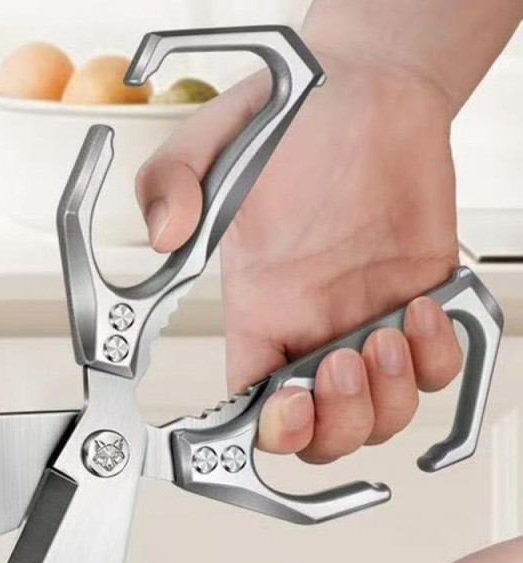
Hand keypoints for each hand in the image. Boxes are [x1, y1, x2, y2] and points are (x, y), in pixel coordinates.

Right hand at [136, 48, 462, 462]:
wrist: (366, 88)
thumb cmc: (289, 119)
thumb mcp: (211, 141)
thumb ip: (169, 183)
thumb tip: (161, 234)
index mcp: (257, 311)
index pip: (252, 405)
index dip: (270, 429)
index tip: (287, 405)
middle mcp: (311, 327)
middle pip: (322, 436)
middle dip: (337, 424)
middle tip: (343, 362)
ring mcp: (368, 319)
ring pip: (382, 417)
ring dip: (388, 398)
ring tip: (384, 335)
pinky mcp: (423, 302)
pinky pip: (439, 368)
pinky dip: (437, 358)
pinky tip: (421, 309)